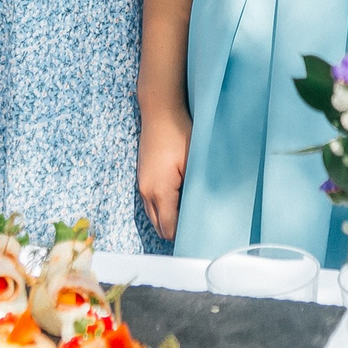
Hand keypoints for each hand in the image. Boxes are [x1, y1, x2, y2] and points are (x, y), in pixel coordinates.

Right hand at [137, 96, 191, 242]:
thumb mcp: (194, 162)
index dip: (184, 236)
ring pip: (154, 216)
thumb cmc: (179, 133)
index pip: (169, 229)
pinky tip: (179, 201)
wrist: (159, 111)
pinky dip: (163, 209)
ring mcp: (142, 184)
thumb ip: (196, 189)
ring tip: (190, 216)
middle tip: (198, 229)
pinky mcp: (143, 177)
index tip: (201, 235)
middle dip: (176, 232)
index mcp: (159, 191)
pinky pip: (151, 203)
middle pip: (159, 227)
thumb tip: (205, 211)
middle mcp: (146, 192)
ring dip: (169, 220)